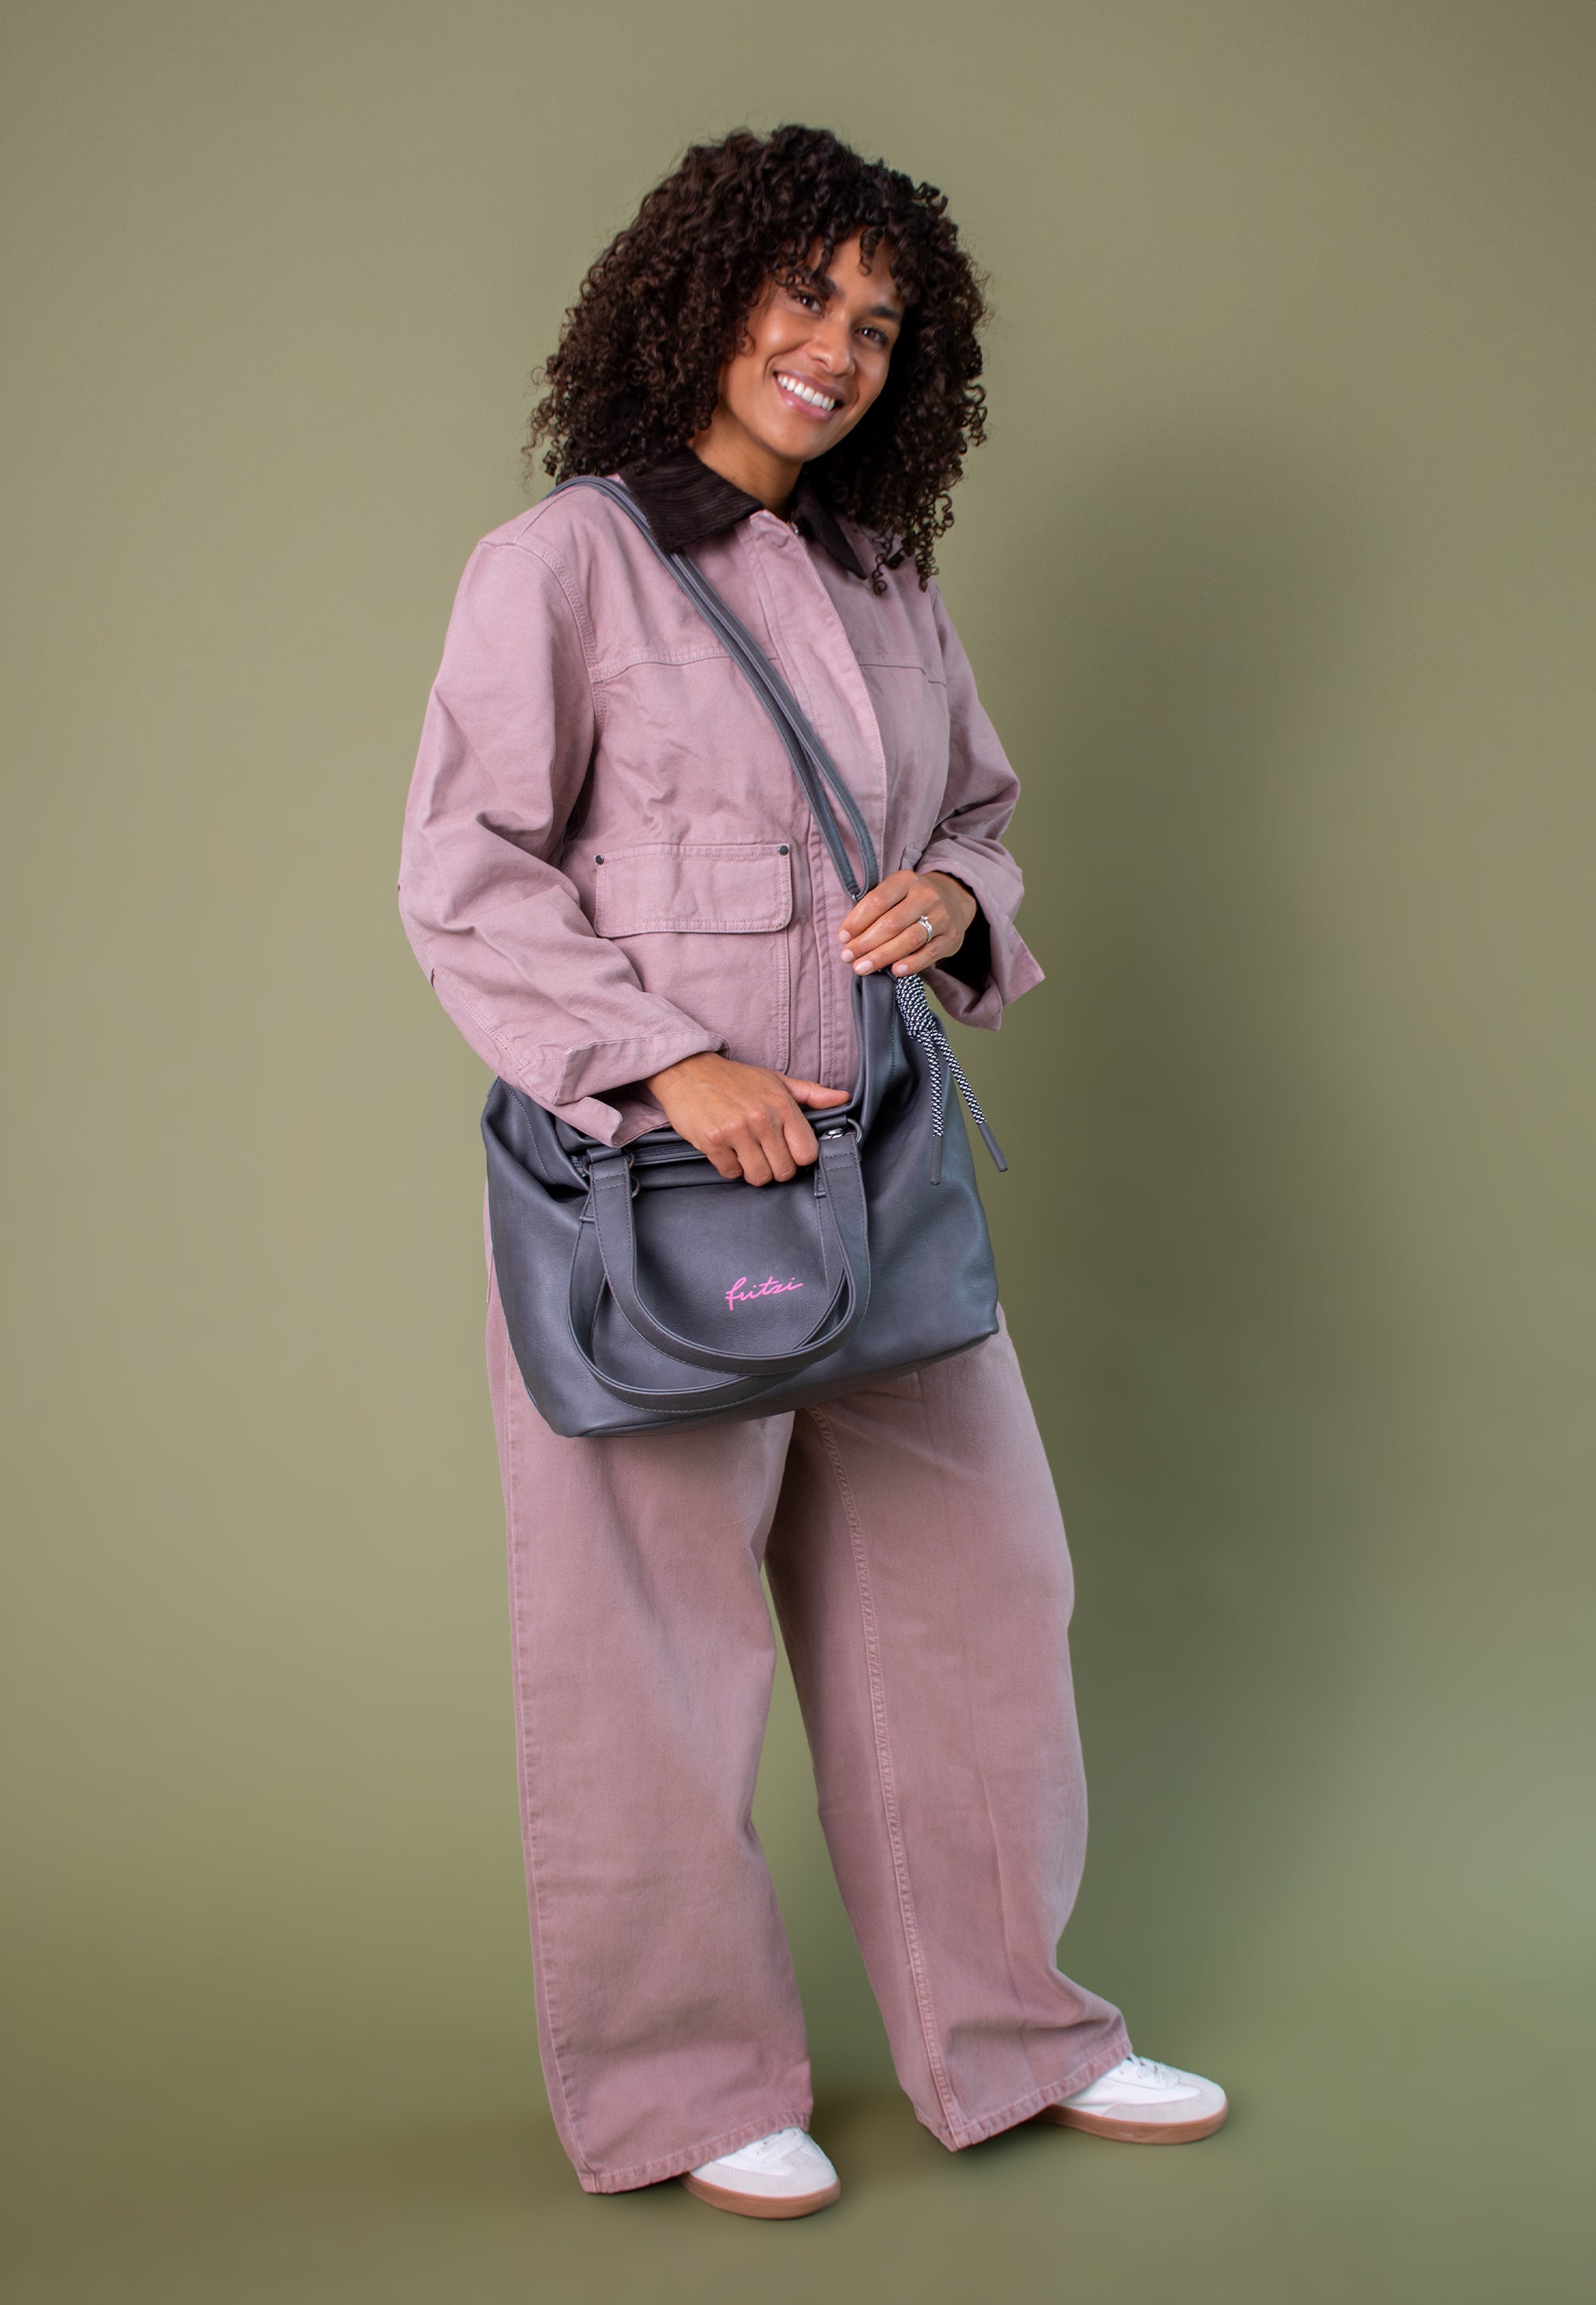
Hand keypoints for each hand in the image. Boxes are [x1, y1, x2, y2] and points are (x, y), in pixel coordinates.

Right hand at [643, 1052, 849, 1185]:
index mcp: (782, 1105)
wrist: (688, 1071)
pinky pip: (731, 1173)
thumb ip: (811, 1093)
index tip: (786, 1151)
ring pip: (758, 1176)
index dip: (797, 1157)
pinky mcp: (712, 1141)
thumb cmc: (735, 1079)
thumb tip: (843, 1099)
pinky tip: (725, 1149)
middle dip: (774, 1168)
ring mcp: (737, 1131)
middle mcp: (762, 1118)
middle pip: (783, 1171)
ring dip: (751, 1170)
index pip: (806, 1153)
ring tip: (744, 1152)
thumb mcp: (775, 1080)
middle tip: (761, 1153)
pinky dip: (729, 1167)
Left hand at [839, 870, 977, 977]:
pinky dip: (912, 964)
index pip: (878, 900)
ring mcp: (941, 917)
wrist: (954, 901)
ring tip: (862, 967)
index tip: (842, 938)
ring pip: (909, 939)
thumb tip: (849, 938)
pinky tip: (895, 971)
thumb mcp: (895, 893)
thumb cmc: (912, 901)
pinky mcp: (951, 938)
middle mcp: (926, 896)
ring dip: (882, 956)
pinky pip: (929, 953)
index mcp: (906, 880)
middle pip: (891, 923)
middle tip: (848, 957)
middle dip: (865, 942)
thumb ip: (874, 910)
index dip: (857, 921)